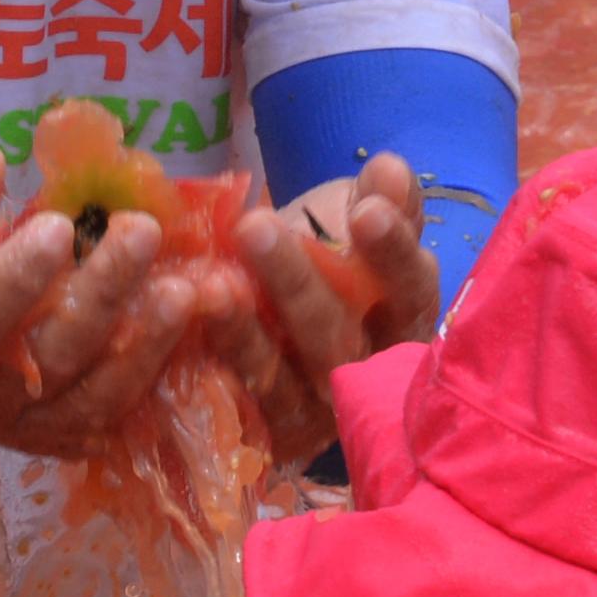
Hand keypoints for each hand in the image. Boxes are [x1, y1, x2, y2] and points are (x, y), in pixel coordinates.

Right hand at [0, 149, 196, 457]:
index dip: (15, 282)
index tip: (57, 225)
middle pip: (47, 360)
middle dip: (101, 296)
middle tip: (143, 230)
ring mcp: (17, 424)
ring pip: (90, 401)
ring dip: (144, 348)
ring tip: (184, 288)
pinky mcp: (52, 433)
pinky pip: (110, 418)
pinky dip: (151, 379)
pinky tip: (185, 329)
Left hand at [199, 153, 437, 465]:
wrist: (288, 324)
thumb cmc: (334, 266)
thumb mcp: (363, 228)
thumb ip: (383, 200)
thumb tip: (388, 168)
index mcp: (403, 319)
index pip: (409, 290)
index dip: (391, 254)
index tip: (365, 211)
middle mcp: (362, 372)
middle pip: (333, 333)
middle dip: (294, 280)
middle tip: (254, 225)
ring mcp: (312, 408)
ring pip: (277, 371)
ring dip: (243, 327)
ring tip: (212, 281)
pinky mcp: (264, 428)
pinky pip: (233, 396)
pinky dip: (211, 356)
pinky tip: (187, 316)